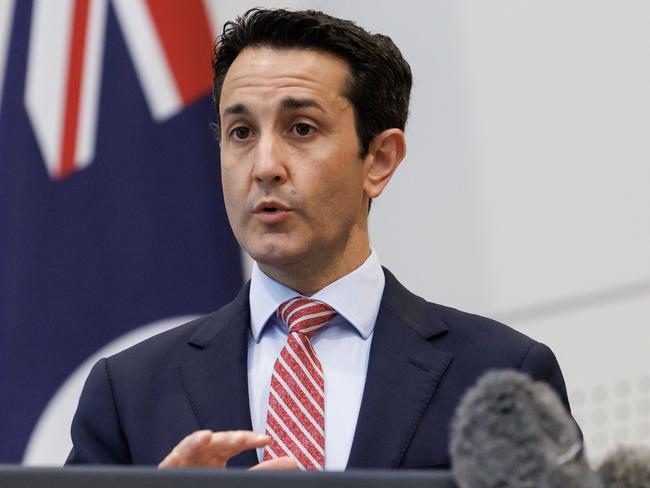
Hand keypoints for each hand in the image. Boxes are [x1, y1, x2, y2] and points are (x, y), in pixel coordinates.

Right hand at [158, 430, 297, 469]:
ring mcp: (184, 463)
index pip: (234, 443)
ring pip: (191, 448)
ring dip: (198, 441)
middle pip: (215, 443)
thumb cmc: (206, 482)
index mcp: (217, 457)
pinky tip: (184, 451)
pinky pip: (172, 461)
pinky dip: (178, 456)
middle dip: (229, 438)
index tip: (266, 439)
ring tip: (209, 436)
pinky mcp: (169, 471)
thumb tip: (292, 461)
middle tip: (245, 438)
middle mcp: (201, 457)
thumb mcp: (235, 478)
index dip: (248, 439)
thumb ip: (261, 471)